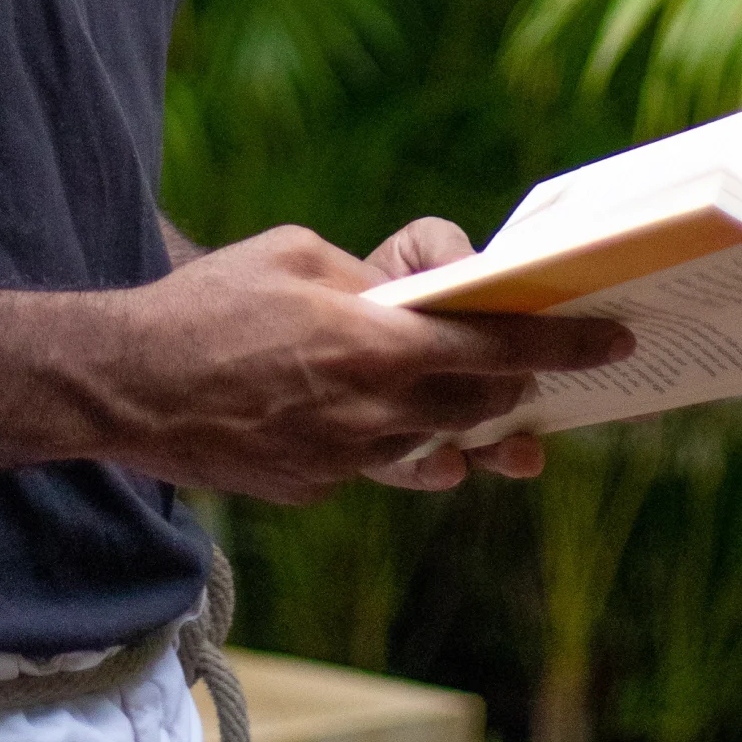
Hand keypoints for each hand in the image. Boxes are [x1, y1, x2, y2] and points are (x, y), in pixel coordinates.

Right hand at [95, 224, 629, 505]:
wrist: (128, 384)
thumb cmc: (207, 304)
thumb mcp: (296, 254)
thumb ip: (370, 278)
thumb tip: (411, 297)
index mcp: (378, 347)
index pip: (499, 352)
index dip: (565, 348)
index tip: (614, 342)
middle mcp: (376, 416)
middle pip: (482, 409)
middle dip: (516, 389)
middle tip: (535, 372)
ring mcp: (347, 462)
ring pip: (435, 447)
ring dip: (460, 425)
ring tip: (472, 408)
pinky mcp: (315, 487)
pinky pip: (374, 464)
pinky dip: (385, 438)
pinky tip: (360, 412)